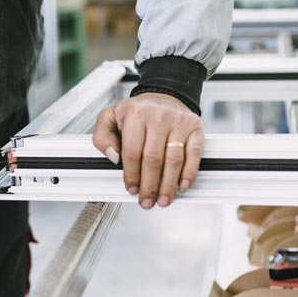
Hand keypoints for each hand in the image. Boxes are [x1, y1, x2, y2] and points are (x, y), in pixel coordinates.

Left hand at [92, 93, 203, 208]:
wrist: (164, 95)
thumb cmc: (137, 111)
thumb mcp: (110, 117)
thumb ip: (102, 137)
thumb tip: (112, 156)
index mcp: (135, 114)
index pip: (132, 152)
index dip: (132, 175)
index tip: (131, 189)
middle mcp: (158, 116)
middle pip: (153, 159)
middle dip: (149, 185)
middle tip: (147, 201)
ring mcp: (179, 122)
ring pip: (173, 160)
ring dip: (168, 185)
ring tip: (163, 199)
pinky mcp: (195, 128)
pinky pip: (194, 154)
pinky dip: (189, 173)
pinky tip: (183, 185)